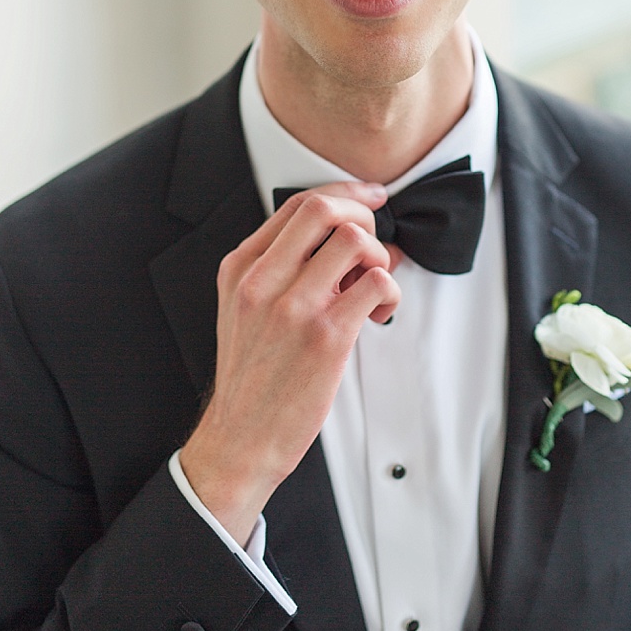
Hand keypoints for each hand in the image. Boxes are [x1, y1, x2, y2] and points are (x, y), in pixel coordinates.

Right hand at [178, 182, 401, 545]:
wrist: (241, 435)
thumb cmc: (250, 378)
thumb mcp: (242, 311)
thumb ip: (279, 272)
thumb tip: (339, 244)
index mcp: (241, 269)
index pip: (296, 206)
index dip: (343, 195)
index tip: (368, 200)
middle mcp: (262, 281)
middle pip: (323, 210)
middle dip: (363, 217)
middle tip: (373, 246)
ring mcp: (293, 307)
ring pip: (354, 242)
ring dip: (379, 257)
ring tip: (372, 285)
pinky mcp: (325, 337)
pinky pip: (375, 285)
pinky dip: (390, 292)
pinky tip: (379, 313)